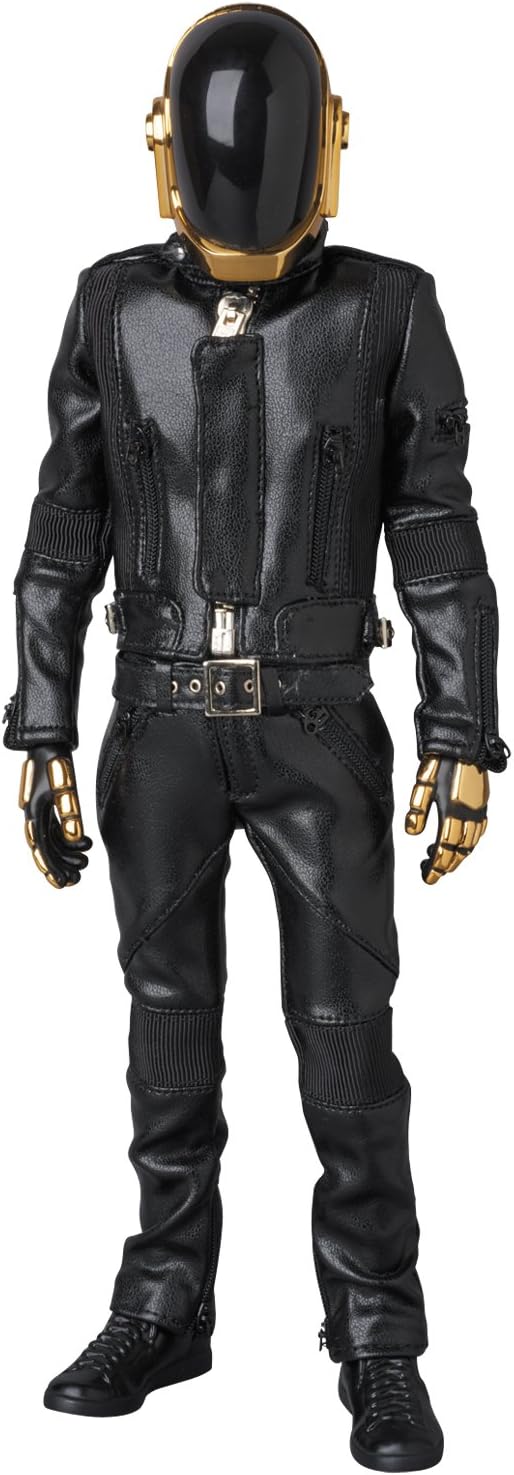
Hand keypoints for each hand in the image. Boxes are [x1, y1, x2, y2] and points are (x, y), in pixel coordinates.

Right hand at [19, 746, 91, 888]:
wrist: (46, 740)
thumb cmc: (55, 761)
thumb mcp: (65, 787)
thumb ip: (70, 812)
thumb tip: (75, 839)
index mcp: (35, 812)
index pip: (42, 848)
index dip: (53, 867)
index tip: (64, 882)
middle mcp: (34, 815)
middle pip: (45, 848)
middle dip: (60, 866)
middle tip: (76, 879)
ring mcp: (39, 810)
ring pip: (50, 840)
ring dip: (65, 854)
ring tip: (83, 865)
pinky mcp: (46, 805)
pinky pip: (53, 829)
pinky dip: (66, 840)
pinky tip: (82, 846)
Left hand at [405, 755, 488, 884]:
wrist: (464, 741)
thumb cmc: (441, 760)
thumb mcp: (423, 783)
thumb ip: (418, 809)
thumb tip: (412, 833)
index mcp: (452, 810)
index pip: (444, 847)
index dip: (435, 866)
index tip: (427, 877)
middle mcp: (469, 814)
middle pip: (459, 850)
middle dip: (445, 865)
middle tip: (432, 873)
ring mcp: (479, 810)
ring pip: (471, 843)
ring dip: (458, 857)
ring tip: (443, 861)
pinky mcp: (483, 804)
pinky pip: (480, 831)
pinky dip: (471, 843)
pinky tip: (463, 844)